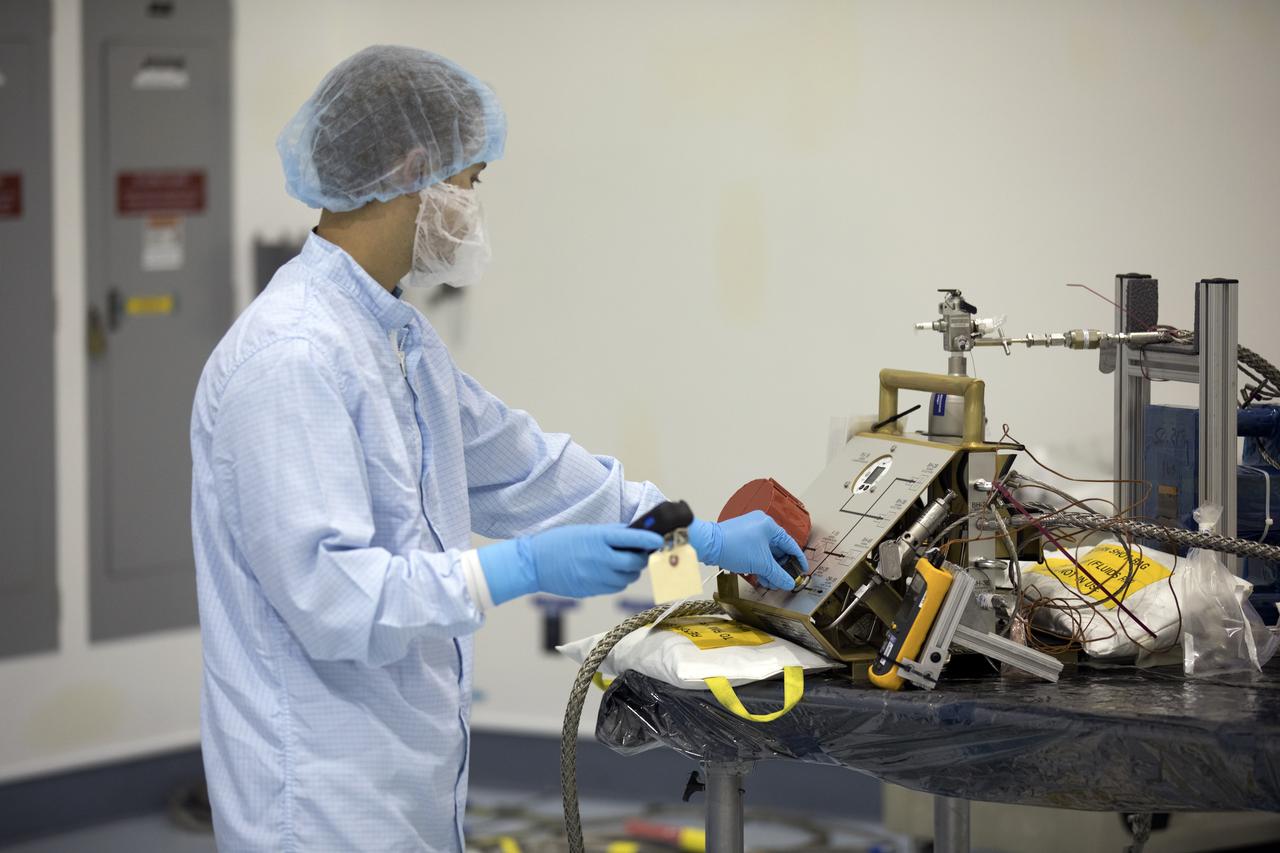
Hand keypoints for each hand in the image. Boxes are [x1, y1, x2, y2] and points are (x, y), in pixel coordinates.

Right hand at [479, 524, 663, 603]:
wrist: (534, 564)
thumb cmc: (559, 542)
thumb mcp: (585, 531)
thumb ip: (610, 533)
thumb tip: (635, 533)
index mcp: (598, 539)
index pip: (632, 539)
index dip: (649, 540)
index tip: (659, 540)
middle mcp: (600, 559)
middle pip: (634, 563)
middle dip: (641, 558)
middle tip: (640, 553)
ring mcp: (595, 577)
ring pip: (627, 578)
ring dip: (630, 571)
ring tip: (622, 563)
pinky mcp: (592, 590)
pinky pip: (615, 587)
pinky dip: (619, 581)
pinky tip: (610, 573)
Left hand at [688, 512, 806, 589]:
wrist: (708, 545)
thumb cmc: (733, 546)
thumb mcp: (761, 564)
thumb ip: (778, 574)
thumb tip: (789, 583)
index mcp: (769, 525)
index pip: (790, 544)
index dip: (798, 559)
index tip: (802, 570)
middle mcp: (760, 525)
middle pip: (777, 549)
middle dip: (780, 568)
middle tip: (784, 580)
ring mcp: (749, 531)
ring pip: (765, 552)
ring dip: (769, 568)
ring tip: (771, 583)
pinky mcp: (740, 538)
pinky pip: (755, 552)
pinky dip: (759, 564)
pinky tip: (761, 577)